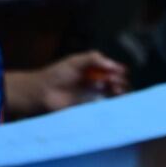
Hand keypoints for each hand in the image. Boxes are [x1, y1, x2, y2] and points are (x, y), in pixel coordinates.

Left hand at [12, 51, 128, 114]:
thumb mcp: (75, 61)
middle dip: (120, 81)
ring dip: (119, 92)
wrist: (44, 92)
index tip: (120, 71)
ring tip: (115, 90)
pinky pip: (107, 107)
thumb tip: (112, 64)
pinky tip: (113, 100)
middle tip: (115, 82)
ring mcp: (95, 96)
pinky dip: (113, 104)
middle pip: (117, 82)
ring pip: (115, 95)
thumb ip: (92, 58)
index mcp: (94, 70)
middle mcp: (97, 82)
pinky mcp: (92, 108)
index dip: (119, 71)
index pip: (113, 70)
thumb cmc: (57, 74)